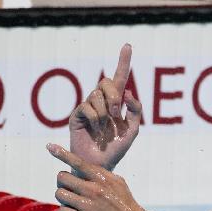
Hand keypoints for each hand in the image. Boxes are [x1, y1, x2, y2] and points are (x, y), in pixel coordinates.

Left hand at [47, 143, 147, 210]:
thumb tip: (85, 167)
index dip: (62, 153)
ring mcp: (89, 205)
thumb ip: (101, 174)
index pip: (78, 162)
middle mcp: (94, 190)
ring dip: (63, 197)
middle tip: (69, 188)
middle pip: (62, 177)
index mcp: (102, 178)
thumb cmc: (127, 204)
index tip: (49, 146)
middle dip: (62, 182)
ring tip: (71, 201)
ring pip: (60, 194)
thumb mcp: (119, 183)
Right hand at [70, 43, 141, 170]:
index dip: (124, 62)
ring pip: (96, 94)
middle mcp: (101, 102)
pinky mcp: (76, 116)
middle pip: (107, 82)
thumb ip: (135, 111)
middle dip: (114, 95)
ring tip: (104, 128)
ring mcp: (88, 108)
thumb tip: (129, 92)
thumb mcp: (132, 131)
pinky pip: (86, 107)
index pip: (121, 78)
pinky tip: (95, 130)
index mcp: (116, 104)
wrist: (100, 165)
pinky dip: (94, 118)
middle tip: (116, 113)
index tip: (128, 45)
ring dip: (104, 111)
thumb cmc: (116, 150)